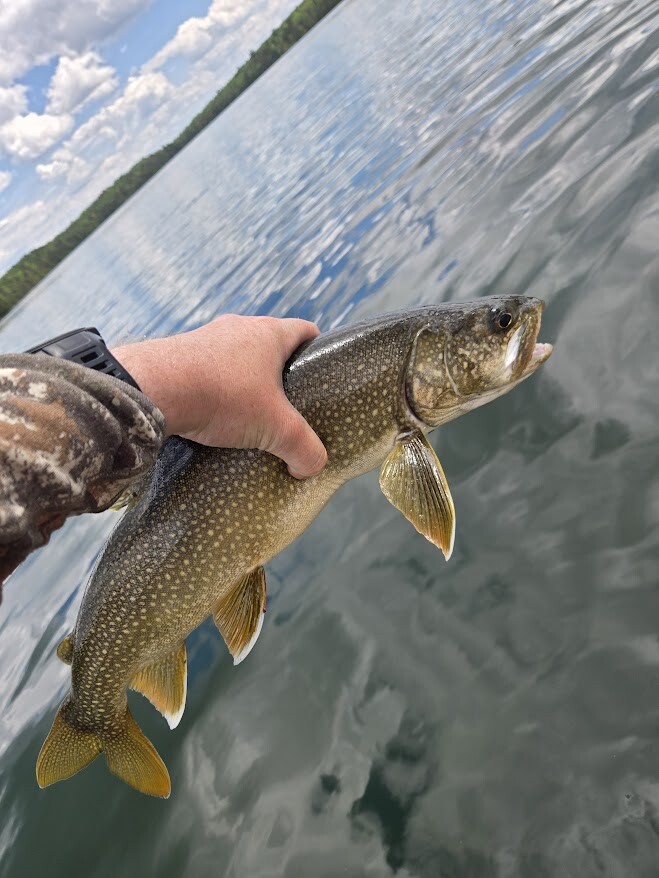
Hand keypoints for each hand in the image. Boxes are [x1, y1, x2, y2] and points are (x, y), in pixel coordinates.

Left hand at [112, 315, 326, 478]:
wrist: (154, 388)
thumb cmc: (224, 397)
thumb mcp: (276, 429)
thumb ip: (304, 449)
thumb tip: (311, 466)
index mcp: (269, 333)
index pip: (306, 331)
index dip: (318, 351)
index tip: (319, 376)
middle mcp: (238, 327)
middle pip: (270, 346)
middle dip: (279, 375)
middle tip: (284, 407)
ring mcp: (205, 338)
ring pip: (235, 358)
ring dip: (243, 382)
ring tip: (246, 415)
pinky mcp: (177, 354)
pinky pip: (205, 369)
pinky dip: (213, 388)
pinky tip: (212, 415)